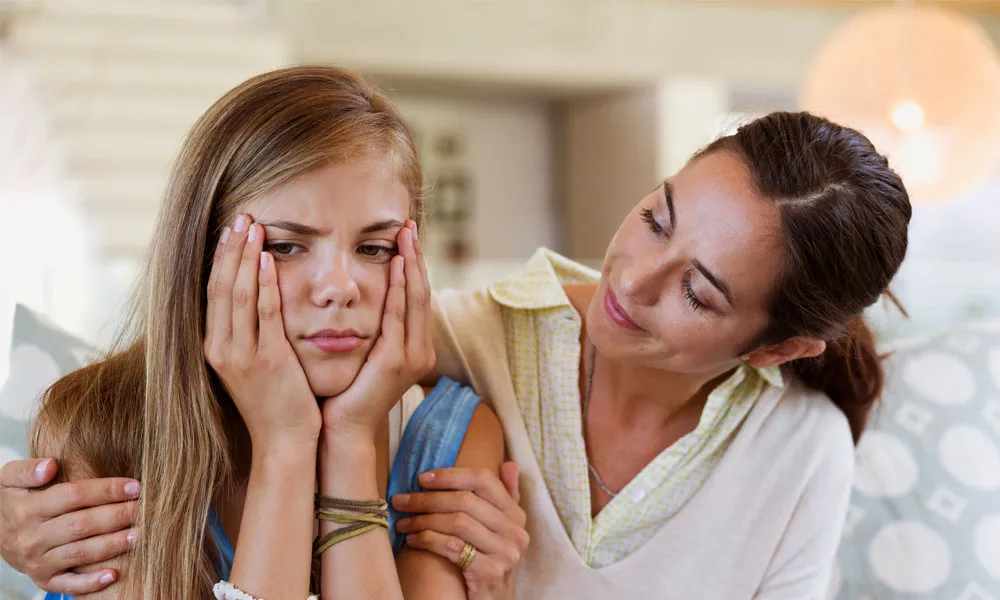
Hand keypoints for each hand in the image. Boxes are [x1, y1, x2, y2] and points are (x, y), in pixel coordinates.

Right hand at [0, 458, 139, 594]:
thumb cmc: (13, 500)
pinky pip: (68, 584)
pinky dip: (90, 583)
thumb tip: (51, 465)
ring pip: (81, 553)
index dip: (106, 490)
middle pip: (83, 525)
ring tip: (139, 534)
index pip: (73, 496)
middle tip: (144, 508)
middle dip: (118, 516)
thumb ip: (27, 469)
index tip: (134, 486)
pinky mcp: (44, 579)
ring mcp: (38, 561)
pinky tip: (113, 574)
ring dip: (112, 545)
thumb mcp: (9, 478)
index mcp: (27, 509)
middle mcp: (32, 537)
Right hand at [204, 213, 320, 446]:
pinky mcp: (269, 360)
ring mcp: (242, 356)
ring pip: (238, 295)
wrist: (284, 442)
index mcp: (214, 348)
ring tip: (253, 226)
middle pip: (220, 287)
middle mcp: (221, 349)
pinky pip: (264, 314)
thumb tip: (250, 300)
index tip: (229, 230)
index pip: (212, 293)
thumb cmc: (273, 402)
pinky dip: (263, 284)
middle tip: (241, 215)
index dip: (220, 259)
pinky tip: (268, 259)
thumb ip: (247, 334)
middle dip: (230, 249)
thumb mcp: (250, 365)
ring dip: (246, 257)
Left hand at [320, 221, 433, 439]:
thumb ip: (371, 330)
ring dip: (411, 265)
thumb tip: (359, 299)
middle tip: (409, 226)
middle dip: (417, 257)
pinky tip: (395, 265)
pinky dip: (398, 288)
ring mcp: (412, 357)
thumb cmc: (345, 394)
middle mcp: (420, 351)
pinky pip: (398, 316)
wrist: (342, 431)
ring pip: (415, 300)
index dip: (415, 267)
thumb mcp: (363, 357)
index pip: (417, 299)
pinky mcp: (396, 361)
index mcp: (414, 349)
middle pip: (422, 293)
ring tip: (405, 236)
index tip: (406, 238)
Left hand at [392, 463, 527, 598]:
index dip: (451, 475)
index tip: (422, 478)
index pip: (483, 480)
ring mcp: (505, 553)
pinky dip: (428, 540)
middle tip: (401, 500)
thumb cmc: (489, 561)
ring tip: (403, 522)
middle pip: (465, 501)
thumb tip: (510, 464)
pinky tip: (413, 540)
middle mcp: (515, 531)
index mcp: (516, 514)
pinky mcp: (490, 573)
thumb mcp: (501, 530)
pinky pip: (452, 548)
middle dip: (427, 498)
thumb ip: (506, 497)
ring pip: (457, 523)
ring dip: (423, 520)